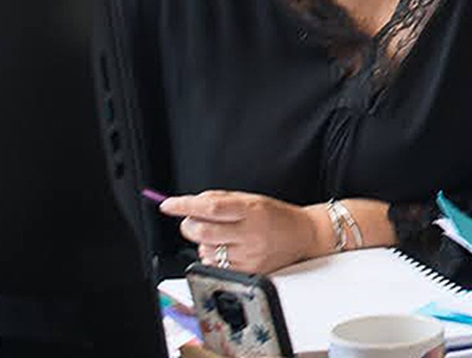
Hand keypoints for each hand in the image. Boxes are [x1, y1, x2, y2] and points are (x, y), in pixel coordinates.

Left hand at [159, 190, 326, 273]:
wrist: (304, 235)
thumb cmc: (277, 216)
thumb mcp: (251, 199)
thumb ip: (221, 200)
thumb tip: (190, 203)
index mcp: (250, 210)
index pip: (210, 206)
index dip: (185, 205)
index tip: (168, 204)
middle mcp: (250, 233)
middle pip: (202, 231)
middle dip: (189, 226)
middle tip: (192, 222)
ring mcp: (249, 255)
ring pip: (206, 251)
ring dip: (204, 243)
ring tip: (222, 237)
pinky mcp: (248, 271)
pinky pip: (216, 266)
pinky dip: (213, 257)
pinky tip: (228, 250)